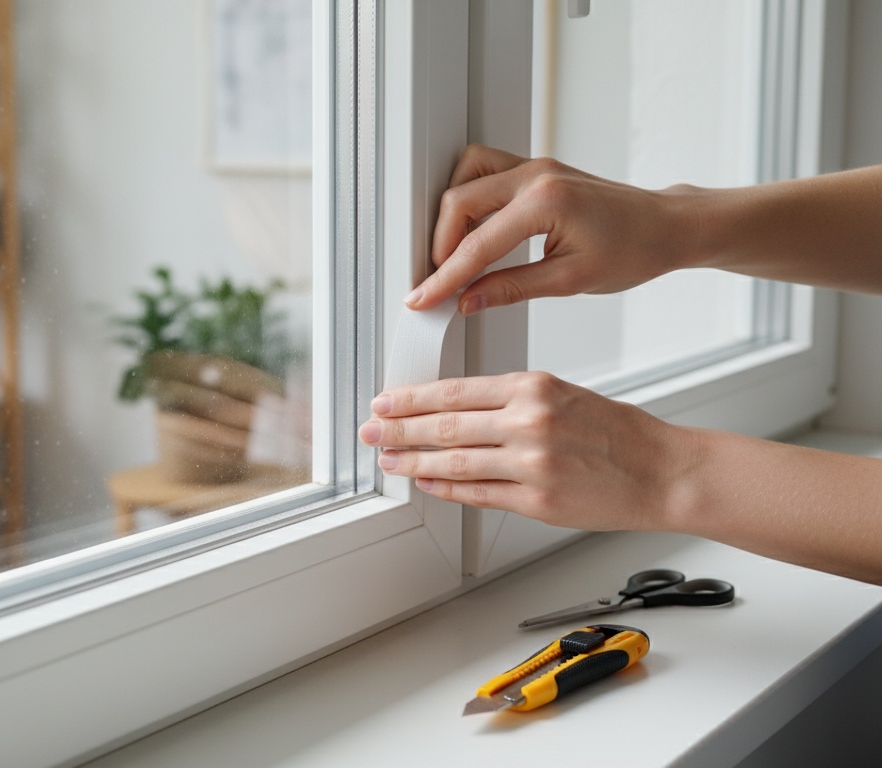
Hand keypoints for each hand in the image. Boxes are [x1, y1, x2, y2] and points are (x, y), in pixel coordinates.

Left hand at [357, 372, 694, 531]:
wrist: (663, 471)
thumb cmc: (618, 433)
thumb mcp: (563, 393)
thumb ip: (510, 399)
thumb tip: (455, 409)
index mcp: (533, 387)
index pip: (454, 391)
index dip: (410, 399)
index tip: (385, 402)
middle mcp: (529, 422)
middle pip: (444, 426)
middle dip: (398, 429)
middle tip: (372, 431)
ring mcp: (532, 464)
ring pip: (454, 462)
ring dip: (412, 461)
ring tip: (389, 459)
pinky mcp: (537, 501)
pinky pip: (477, 494)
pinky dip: (446, 488)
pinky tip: (426, 482)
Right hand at [405, 144, 699, 315]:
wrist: (667, 226)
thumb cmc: (636, 249)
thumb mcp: (571, 280)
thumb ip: (511, 288)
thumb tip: (468, 300)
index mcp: (546, 201)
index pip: (477, 245)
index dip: (445, 277)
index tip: (424, 298)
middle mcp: (536, 175)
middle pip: (459, 201)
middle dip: (440, 245)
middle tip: (438, 281)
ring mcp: (535, 166)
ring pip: (466, 174)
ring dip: (451, 213)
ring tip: (453, 252)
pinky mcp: (536, 169)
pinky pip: (485, 170)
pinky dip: (469, 197)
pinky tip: (474, 229)